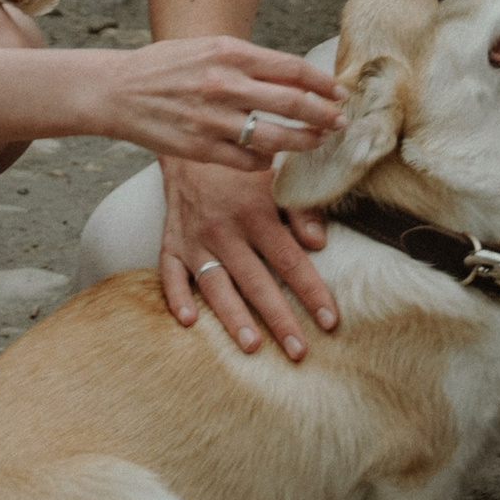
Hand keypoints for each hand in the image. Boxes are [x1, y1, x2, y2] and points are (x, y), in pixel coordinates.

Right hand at [92, 36, 340, 180]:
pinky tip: (273, 160)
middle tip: (341, 122)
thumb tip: (291, 75)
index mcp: (230, 52)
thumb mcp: (207, 48)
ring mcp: (213, 118)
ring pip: (275, 137)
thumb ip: (247, 60)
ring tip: (317, 142)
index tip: (339, 92)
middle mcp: (225, 83)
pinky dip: (266, 162)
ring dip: (303, 141)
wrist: (118, 90)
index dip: (322, 82)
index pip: (291, 68)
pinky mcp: (201, 148)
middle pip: (291, 103)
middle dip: (323, 114)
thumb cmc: (166, 66)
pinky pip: (247, 161)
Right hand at [159, 151, 339, 359]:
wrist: (193, 148)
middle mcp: (224, 230)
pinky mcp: (171, 245)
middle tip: (299, 351)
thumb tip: (319, 242)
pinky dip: (177, 297)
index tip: (330, 321)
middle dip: (279, 318)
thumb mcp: (276, 178)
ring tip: (252, 346)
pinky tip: (188, 321)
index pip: (289, 260)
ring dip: (233, 317)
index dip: (312, 292)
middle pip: (256, 281)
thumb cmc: (243, 170)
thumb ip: (300, 208)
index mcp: (255, 212)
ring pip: (215, 284)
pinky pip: (170, 274)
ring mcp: (195, 240)